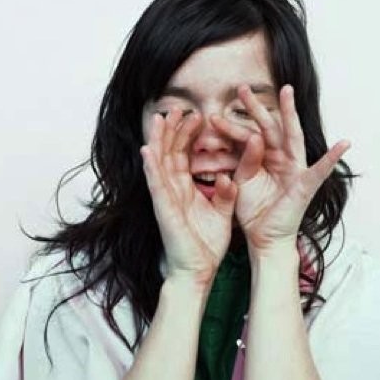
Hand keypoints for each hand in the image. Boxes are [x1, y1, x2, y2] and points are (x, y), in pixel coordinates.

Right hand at [140, 109, 237, 287]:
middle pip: (168, 153)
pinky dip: (151, 166)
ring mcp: (165, 198)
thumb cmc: (206, 245)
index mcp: (185, 189)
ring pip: (158, 163)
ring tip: (159, 118)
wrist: (199, 271)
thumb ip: (227, 193)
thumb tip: (231, 176)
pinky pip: (155, 184)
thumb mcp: (222, 212)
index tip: (195, 115)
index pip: (184, 155)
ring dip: (158, 140)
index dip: (187, 135)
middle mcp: (172, 190)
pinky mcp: (163, 209)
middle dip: (171, 130)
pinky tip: (147, 149)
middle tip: (176, 108)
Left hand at [210, 85, 349, 256]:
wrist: (263, 238)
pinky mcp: (305, 185)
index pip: (247, 137)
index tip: (212, 116)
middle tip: (242, 88)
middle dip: (255, 108)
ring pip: (291, 136)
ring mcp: (294, 169)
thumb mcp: (243, 181)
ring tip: (288, 92)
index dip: (231, 126)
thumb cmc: (254, 210)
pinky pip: (321, 170)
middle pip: (267, 127)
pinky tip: (344, 143)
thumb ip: (244, 160)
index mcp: (264, 158)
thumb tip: (247, 137)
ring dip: (289, 113)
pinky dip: (332, 158)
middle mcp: (280, 159)